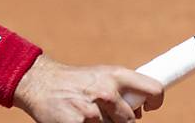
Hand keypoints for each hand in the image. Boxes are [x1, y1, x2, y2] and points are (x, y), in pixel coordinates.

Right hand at [14, 56, 164, 122]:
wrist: (40, 83)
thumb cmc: (74, 82)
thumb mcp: (100, 76)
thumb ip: (122, 89)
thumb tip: (140, 109)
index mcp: (116, 75)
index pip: (154, 90)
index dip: (155, 102)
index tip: (148, 107)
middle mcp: (107, 91)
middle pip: (132, 121)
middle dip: (121, 122)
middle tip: (106, 115)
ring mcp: (93, 111)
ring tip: (87, 115)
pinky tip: (78, 120)